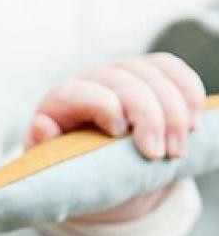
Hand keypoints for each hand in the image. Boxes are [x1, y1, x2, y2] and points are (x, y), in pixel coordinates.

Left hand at [26, 53, 205, 223]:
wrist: (91, 163)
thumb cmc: (67, 165)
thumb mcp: (51, 164)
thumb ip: (45, 147)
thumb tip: (40, 124)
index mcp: (61, 98)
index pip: (84, 92)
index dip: (105, 107)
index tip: (120, 135)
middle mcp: (92, 77)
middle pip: (126, 81)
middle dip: (149, 117)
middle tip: (159, 155)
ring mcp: (122, 70)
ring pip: (154, 74)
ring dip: (175, 112)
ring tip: (178, 150)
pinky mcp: (149, 72)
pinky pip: (173, 70)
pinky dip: (189, 94)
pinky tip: (194, 123)